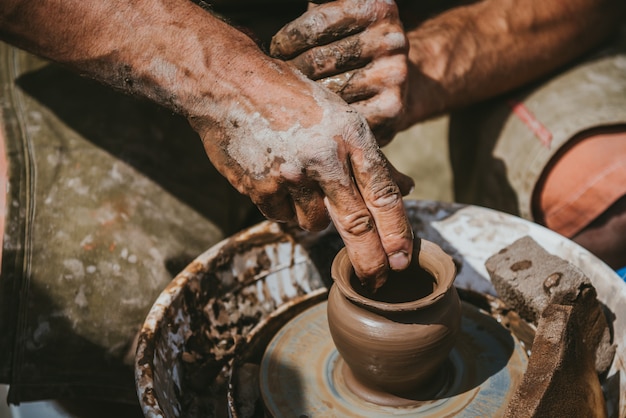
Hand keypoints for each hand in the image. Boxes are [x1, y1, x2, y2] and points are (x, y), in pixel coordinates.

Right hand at [189, 55, 412, 288]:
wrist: (230, 86)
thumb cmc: (292, 101)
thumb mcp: (340, 118)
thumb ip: (373, 157)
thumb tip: (408, 188)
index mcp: (350, 135)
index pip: (383, 194)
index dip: (397, 232)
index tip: (403, 259)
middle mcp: (323, 158)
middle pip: (356, 224)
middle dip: (371, 260)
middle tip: (379, 282)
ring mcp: (289, 176)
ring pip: (315, 223)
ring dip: (314, 215)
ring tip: (300, 182)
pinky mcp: (259, 188)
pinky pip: (283, 217)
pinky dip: (285, 208)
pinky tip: (276, 179)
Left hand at [270, 0, 408, 145]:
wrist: (399, 83)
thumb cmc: (354, 46)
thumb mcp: (345, 17)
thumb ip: (319, 8)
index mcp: (377, 8)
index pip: (318, 23)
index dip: (289, 39)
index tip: (276, 50)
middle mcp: (391, 39)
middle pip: (321, 59)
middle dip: (291, 70)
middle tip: (274, 79)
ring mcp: (395, 75)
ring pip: (330, 91)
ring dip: (303, 98)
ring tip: (288, 98)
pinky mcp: (393, 108)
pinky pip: (344, 116)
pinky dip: (324, 121)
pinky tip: (312, 118)